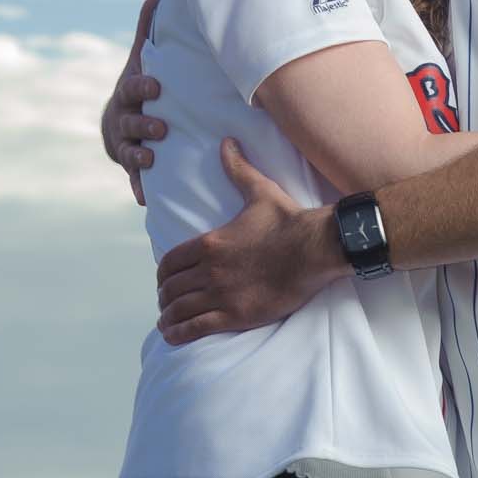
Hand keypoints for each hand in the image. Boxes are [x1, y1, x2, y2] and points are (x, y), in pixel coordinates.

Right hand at [100, 0, 164, 206]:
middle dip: (143, 124)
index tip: (155, 86)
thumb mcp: (141, 61)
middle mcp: (122, 120)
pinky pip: (133, 180)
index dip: (142, 87)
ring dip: (139, 157)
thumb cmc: (139, 86)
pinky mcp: (131, 168)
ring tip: (152, 160)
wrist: (118, 123)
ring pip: (129, 152)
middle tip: (160, 127)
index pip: (132, 88)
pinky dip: (138, 188)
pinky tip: (144, 197)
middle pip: (130, 122)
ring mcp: (124, 145)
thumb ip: (147, 34)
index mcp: (128, 94)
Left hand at [156, 141, 341, 344]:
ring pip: (178, 309)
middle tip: (167, 301)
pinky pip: (194, 328)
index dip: (162, 273)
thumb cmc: (288, 221)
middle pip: (170, 288)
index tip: (164, 279)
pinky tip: (173, 335)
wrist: (314, 248)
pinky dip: (178, 334)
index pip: (169, 262)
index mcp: (210, 242)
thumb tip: (226, 142)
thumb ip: (238, 169)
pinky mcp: (235, 315)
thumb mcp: (259, 191)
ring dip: (168, 317)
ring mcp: (220, 294)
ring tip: (167, 322)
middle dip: (164, 296)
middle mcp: (209, 269)